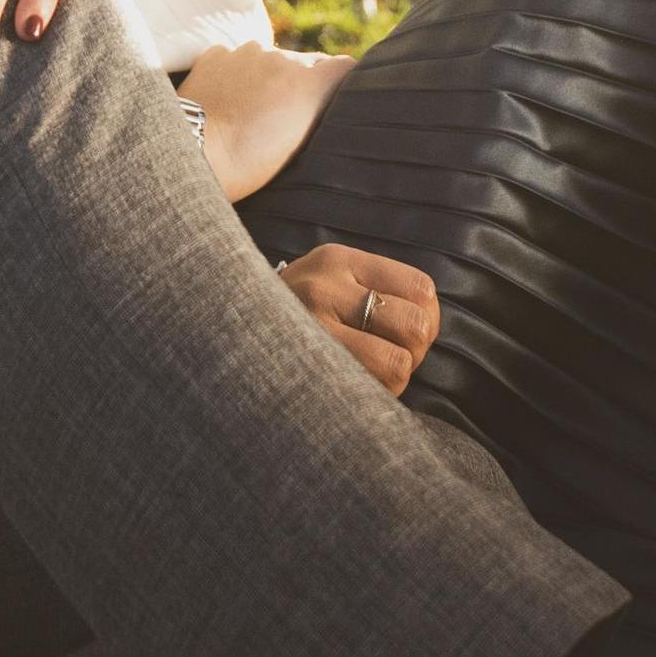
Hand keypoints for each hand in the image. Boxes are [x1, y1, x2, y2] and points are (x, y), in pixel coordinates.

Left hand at [174, 42, 356, 203]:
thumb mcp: (299, 142)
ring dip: (267, 77)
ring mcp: (246, 52)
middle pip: (305, 63)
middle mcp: (282, 58)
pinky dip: (236, 75)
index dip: (340, 82)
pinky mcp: (217, 54)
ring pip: (269, 59)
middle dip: (300, 83)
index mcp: (310, 81)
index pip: (344, 66)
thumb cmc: (250, 163)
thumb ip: (315, 109)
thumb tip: (324, 95)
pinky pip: (236, 59)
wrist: (195, 154)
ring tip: (251, 111)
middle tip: (285, 116)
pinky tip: (227, 101)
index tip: (333, 99)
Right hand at [276, 242, 439, 398]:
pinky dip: (376, 396)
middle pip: (415, 325)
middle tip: (393, 354)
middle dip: (415, 349)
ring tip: (372, 372)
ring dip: (395, 376)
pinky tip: (355, 387)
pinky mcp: (307, 371)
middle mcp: (323, 289)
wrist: (227, 325)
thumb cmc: (295, 310)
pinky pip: (372, 391)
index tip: (408, 330)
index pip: (419, 287)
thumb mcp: (329, 277)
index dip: (428, 315)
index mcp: (336, 260)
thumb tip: (428, 323)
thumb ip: (376, 287)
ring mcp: (311, 331)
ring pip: (397, 364)